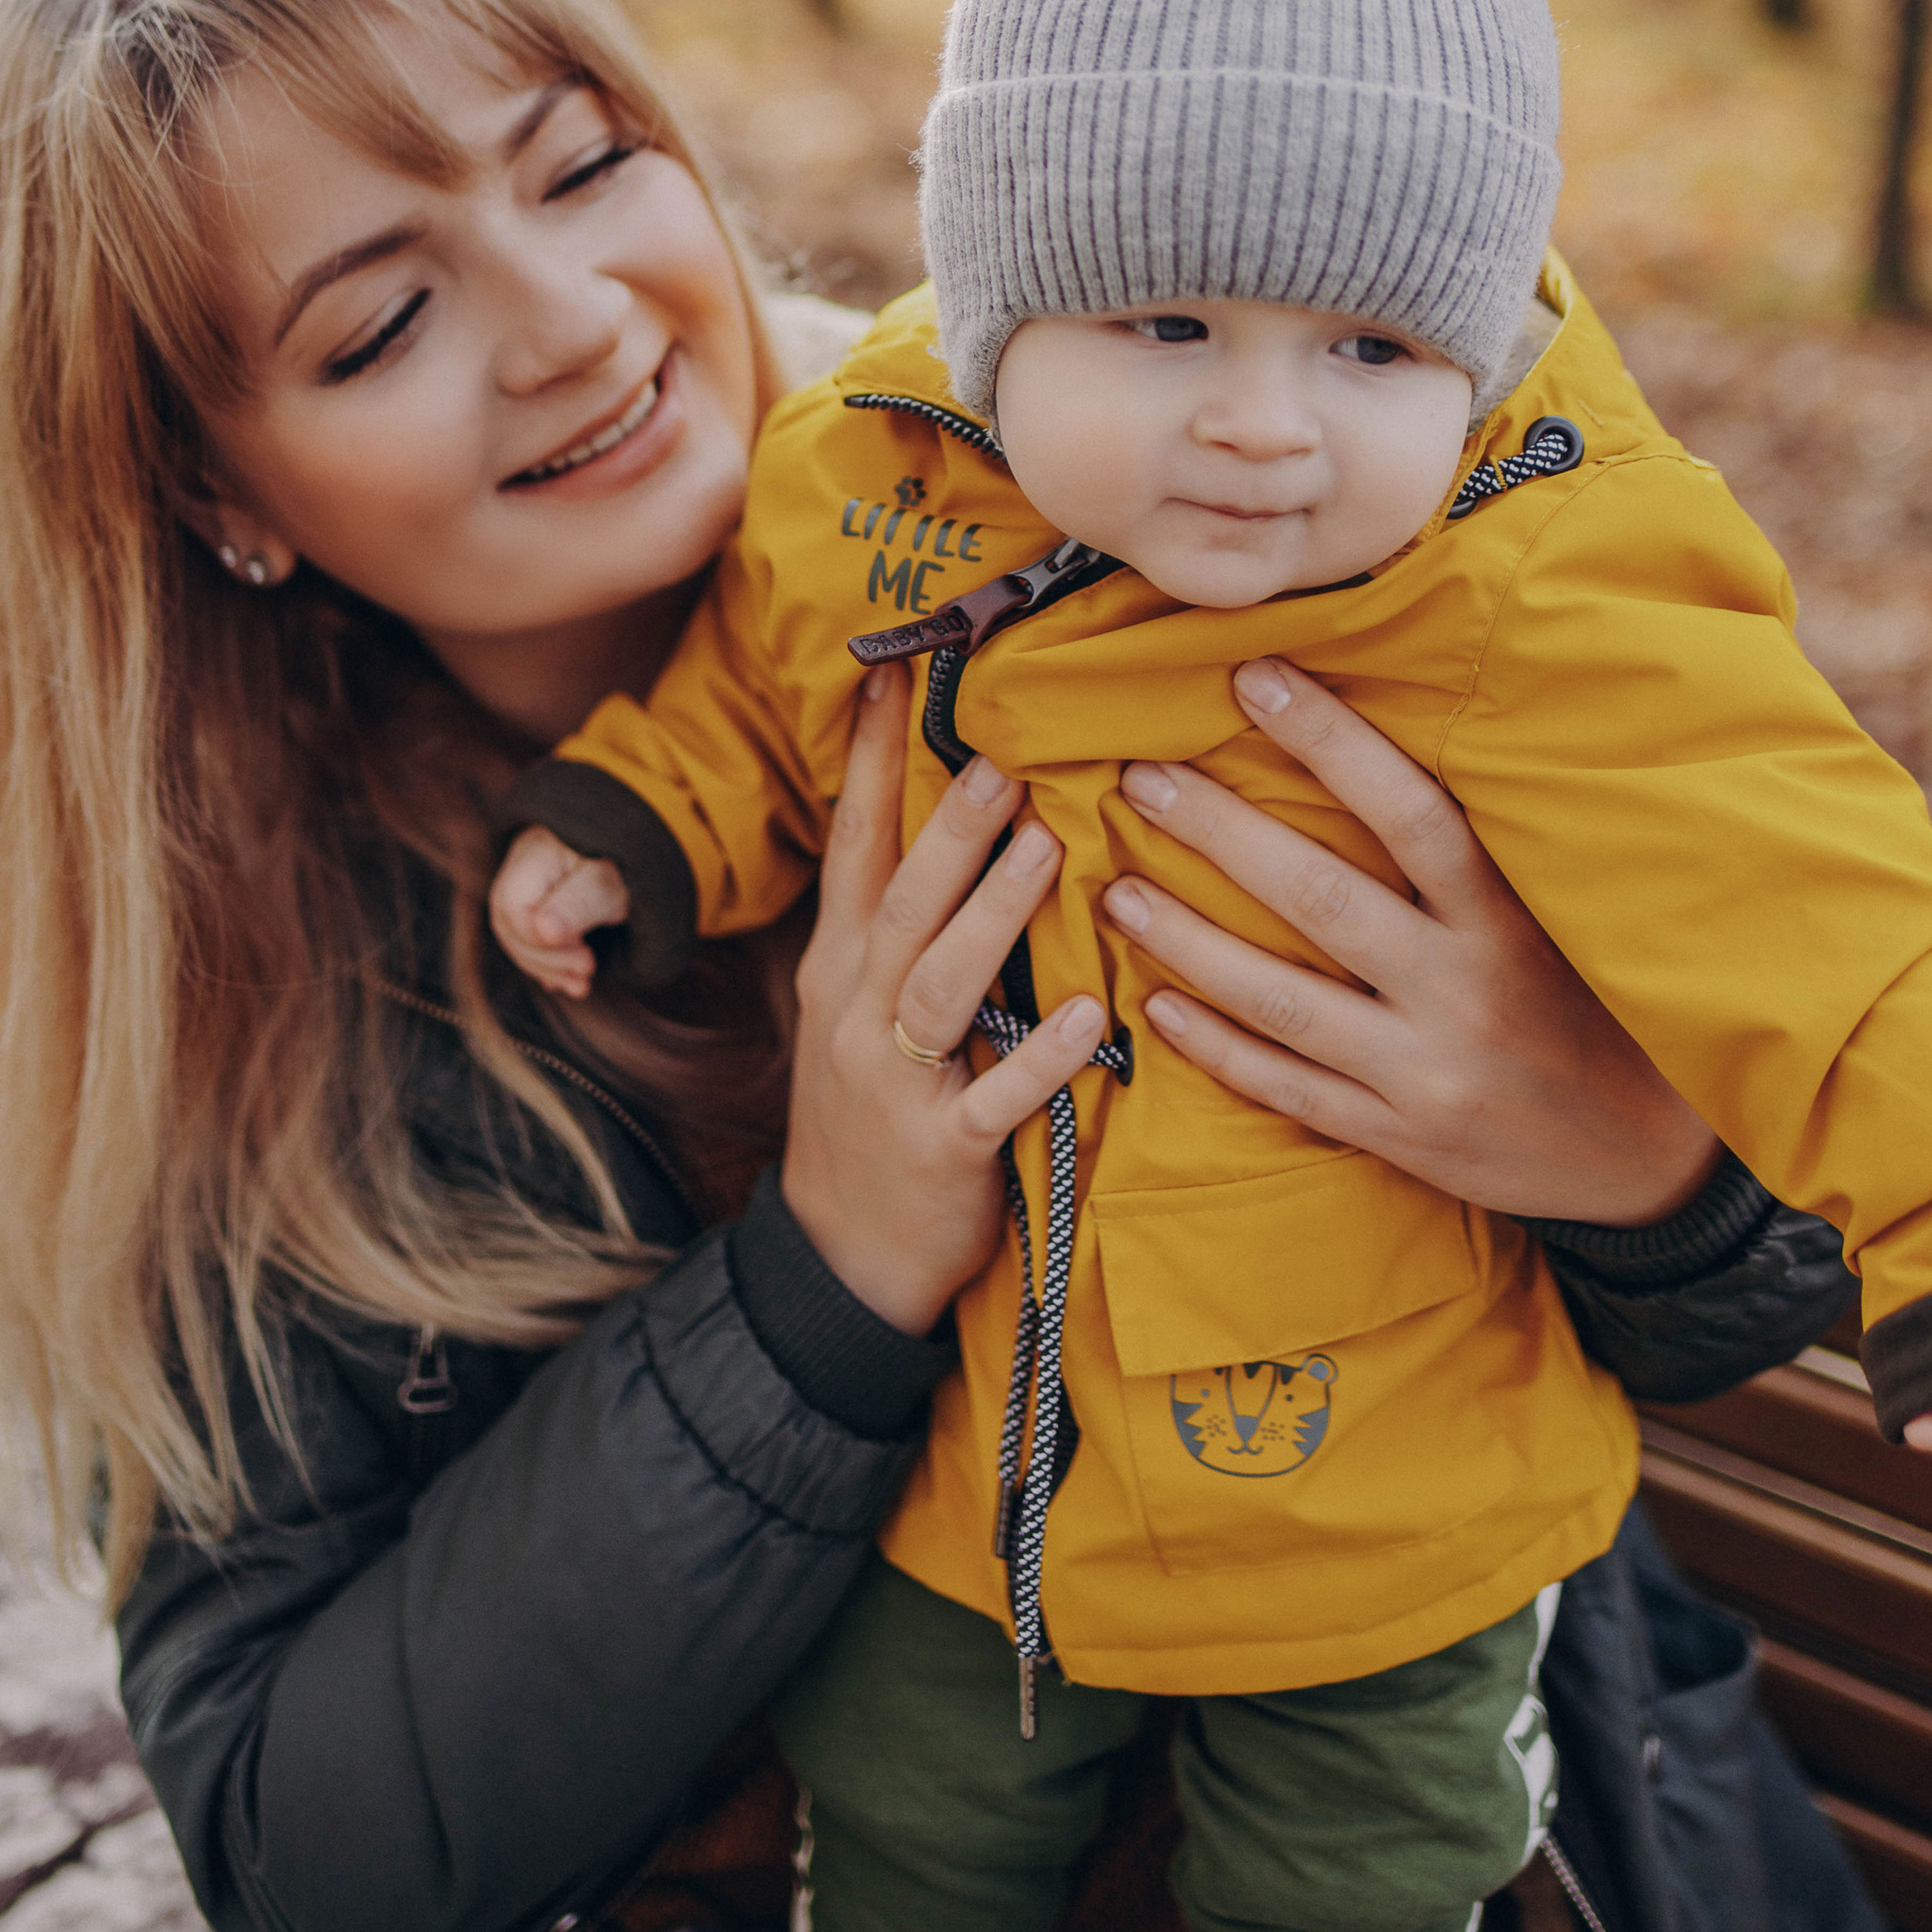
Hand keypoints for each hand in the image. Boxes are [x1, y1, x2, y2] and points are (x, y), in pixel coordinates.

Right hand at [489, 824, 629, 1000]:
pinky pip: (532, 934)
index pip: (513, 906)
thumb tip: (545, 932)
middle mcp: (522, 863)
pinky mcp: (542, 898)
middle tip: (586, 974)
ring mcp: (529, 880)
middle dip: (546, 959)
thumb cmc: (629, 860)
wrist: (653, 844)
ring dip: (548, 966)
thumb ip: (578, 904)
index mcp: (535, 850)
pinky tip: (569, 979)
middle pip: (510, 922)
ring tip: (580, 985)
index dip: (542, 944)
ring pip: (518, 933)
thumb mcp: (611, 882)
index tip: (586, 962)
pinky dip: (550, 961)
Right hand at [784, 665, 1103, 1334]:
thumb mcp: (859, 1006)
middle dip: (949, 825)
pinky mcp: (942, 1150)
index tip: (891, 674)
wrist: (840, 1258)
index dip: (872, 760)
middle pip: (902, 900)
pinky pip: (995, 1098)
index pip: (854, 843)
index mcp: (842, 964)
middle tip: (1004, 751)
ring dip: (995, 914)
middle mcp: (857, 1009)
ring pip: (941, 983)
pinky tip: (1091, 1021)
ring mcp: (894, 1081)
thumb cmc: (870, 1111)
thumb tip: (960, 815)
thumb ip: (901, 922)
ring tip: (1051, 845)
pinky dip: (1042, 1059)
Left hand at [1104, 657, 1721, 1227]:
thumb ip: (1484, 852)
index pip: (1411, 812)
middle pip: (1320, 899)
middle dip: (1220, 833)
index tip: (1255, 679)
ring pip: (1283, 1001)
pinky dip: (1218, 1048)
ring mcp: (1424, 1072)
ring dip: (1190, 943)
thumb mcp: (1563, 918)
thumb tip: (1385, 742)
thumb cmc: (1595, 1007)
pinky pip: (1288, 1088)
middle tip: (1143, 779)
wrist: (1645, 1160)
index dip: (1330, 740)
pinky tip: (1158, 1008)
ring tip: (1117, 893)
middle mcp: (1463, 992)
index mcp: (1509, 922)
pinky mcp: (1398, 1137)